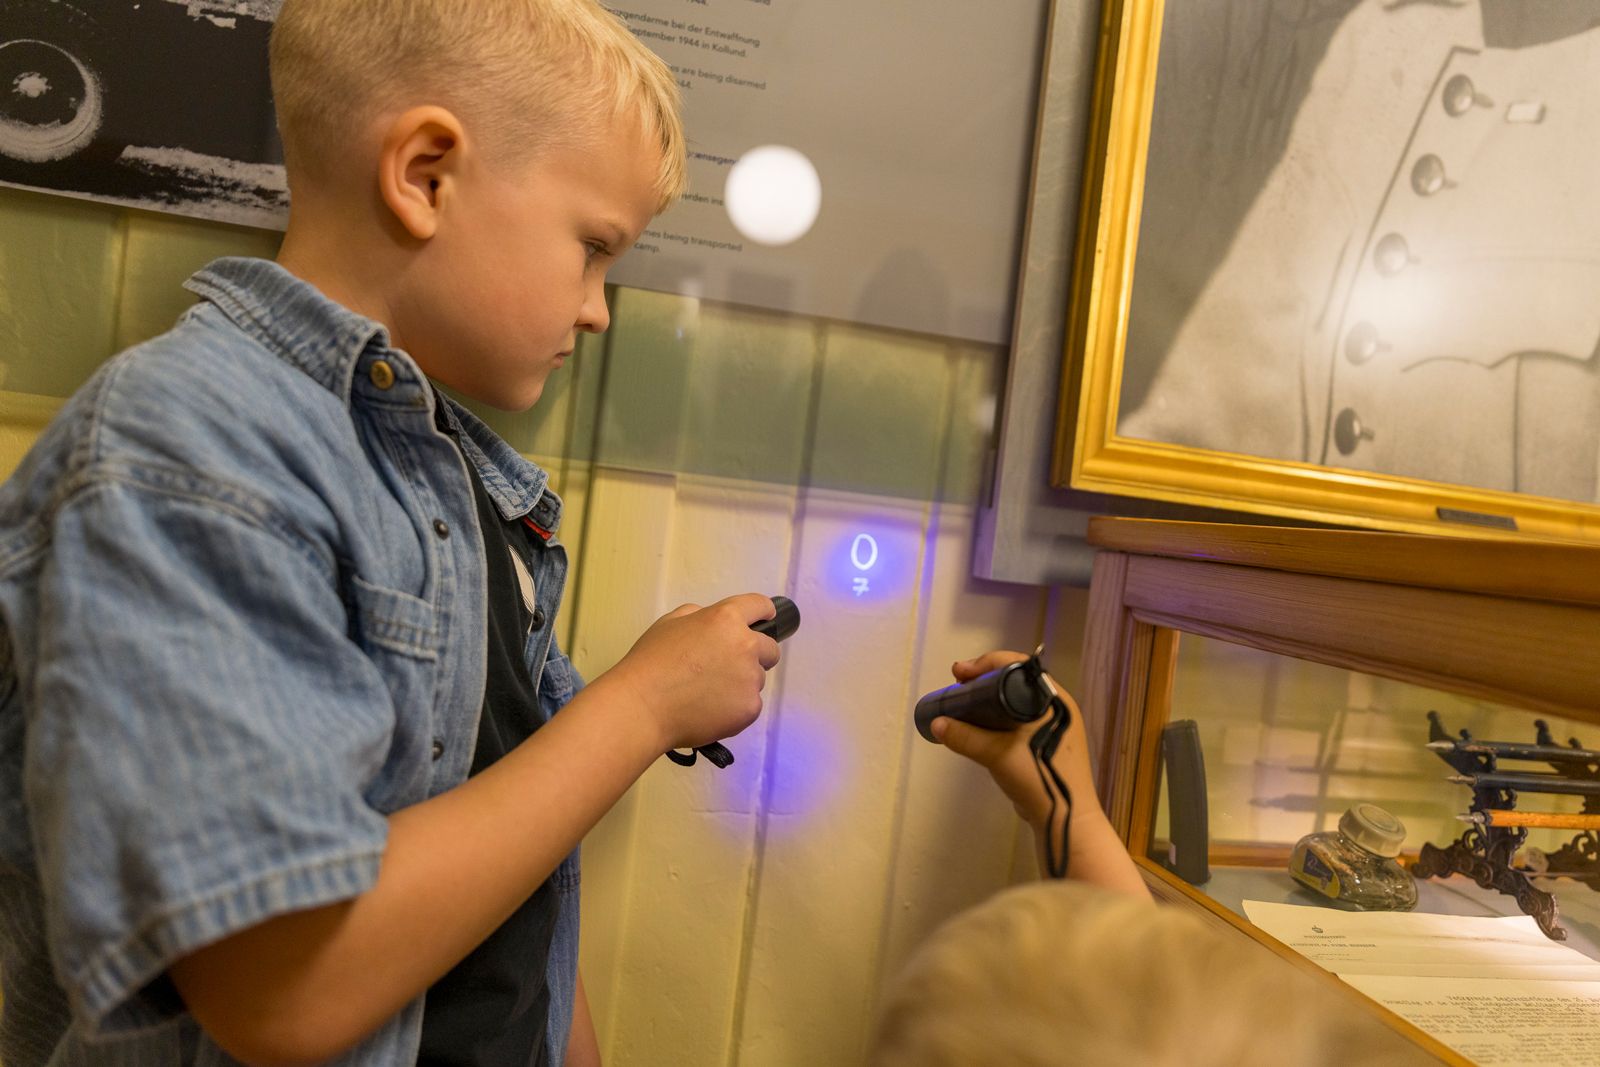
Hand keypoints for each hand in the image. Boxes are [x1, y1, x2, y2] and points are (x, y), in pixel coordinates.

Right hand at [603, 593, 779, 751]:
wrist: (643, 707)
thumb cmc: (650, 663)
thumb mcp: (669, 623)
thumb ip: (698, 616)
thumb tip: (712, 622)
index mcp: (726, 619)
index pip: (761, 606)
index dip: (762, 612)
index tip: (764, 620)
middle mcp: (745, 646)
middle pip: (769, 648)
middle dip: (755, 655)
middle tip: (726, 668)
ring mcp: (750, 679)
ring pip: (756, 679)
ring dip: (740, 683)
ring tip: (707, 694)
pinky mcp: (750, 708)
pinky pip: (750, 705)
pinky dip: (734, 708)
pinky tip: (709, 710)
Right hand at [928, 650, 1097, 834]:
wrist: (1063, 819)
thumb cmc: (1037, 777)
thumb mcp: (997, 754)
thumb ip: (965, 737)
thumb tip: (936, 723)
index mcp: (1053, 700)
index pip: (1017, 667)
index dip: (986, 664)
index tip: (960, 672)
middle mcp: (1056, 708)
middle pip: (1016, 682)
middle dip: (985, 679)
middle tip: (959, 682)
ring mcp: (1053, 727)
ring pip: (1017, 702)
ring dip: (991, 699)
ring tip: (965, 699)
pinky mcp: (1046, 744)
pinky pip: (1018, 720)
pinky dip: (999, 717)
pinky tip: (981, 723)